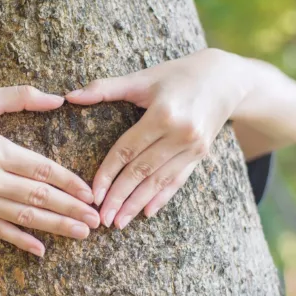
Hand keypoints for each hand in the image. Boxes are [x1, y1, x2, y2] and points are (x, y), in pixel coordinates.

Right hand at [0, 86, 97, 256]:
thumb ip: (21, 97)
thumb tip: (58, 99)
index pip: (42, 170)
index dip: (70, 183)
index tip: (91, 193)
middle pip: (39, 198)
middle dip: (71, 210)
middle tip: (98, 220)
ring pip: (24, 218)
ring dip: (56, 227)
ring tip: (82, 233)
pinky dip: (21, 241)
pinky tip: (41, 250)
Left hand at [66, 48, 248, 228]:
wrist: (226, 77)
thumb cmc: (177, 74)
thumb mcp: (143, 78)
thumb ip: (105, 88)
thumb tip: (70, 96)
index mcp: (163, 114)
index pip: (128, 150)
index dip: (108, 173)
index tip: (93, 194)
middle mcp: (181, 134)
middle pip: (142, 171)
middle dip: (120, 197)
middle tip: (102, 218)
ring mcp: (194, 147)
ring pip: (159, 181)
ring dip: (137, 204)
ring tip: (119, 222)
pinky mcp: (201, 155)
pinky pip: (179, 181)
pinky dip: (162, 198)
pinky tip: (147, 213)